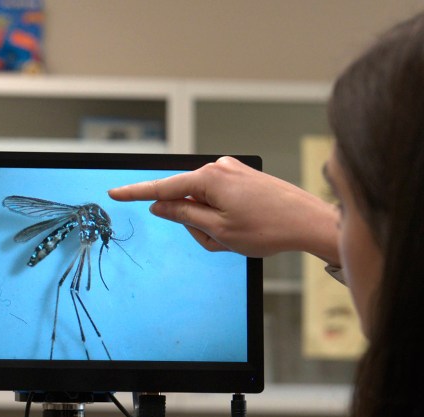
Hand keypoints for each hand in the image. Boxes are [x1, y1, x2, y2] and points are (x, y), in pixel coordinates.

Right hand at [108, 156, 339, 263]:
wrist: (308, 222)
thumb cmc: (268, 228)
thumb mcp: (217, 230)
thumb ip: (183, 216)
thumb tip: (160, 205)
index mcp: (208, 178)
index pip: (162, 187)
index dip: (136, 192)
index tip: (115, 192)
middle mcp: (218, 167)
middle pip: (185, 198)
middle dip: (195, 223)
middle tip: (219, 241)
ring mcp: (232, 170)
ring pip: (204, 202)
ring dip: (211, 224)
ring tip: (237, 237)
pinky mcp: (243, 177)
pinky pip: (219, 199)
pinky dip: (223, 218)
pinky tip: (244, 228)